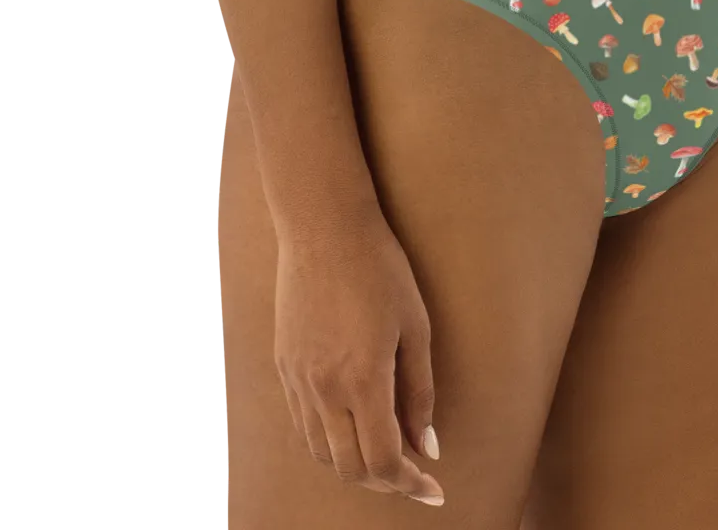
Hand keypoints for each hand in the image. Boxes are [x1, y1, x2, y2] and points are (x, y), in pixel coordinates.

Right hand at [273, 207, 446, 506]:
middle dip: (384, 482)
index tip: (433, 489)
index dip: (410, 484)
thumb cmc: (379, 269)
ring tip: (383, 451)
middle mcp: (324, 389)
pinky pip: (303, 425)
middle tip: (412, 474)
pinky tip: (350, 426)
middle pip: (349, 468)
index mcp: (362, 380)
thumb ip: (420, 392)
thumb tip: (427, 446)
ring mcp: (298, 380)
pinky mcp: (284, 366)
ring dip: (354, 464)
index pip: (383, 461)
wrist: (323, 228)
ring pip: (322, 453)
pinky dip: (328, 441)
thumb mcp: (415, 326)